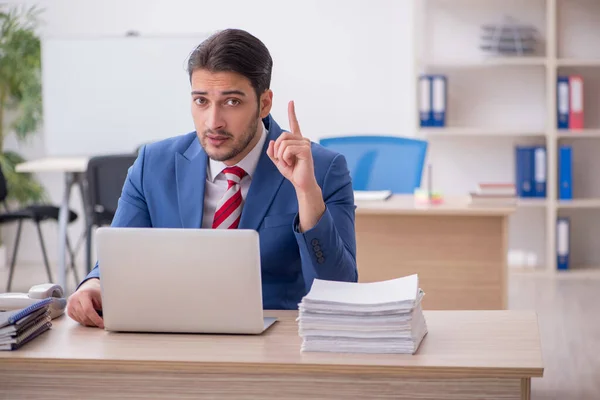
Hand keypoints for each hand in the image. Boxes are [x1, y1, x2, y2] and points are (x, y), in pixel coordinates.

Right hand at [66, 278, 103, 328]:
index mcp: (83, 294)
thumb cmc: (95, 292)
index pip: (88, 310)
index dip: (96, 319)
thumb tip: (112, 315)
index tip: (102, 324)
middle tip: (103, 324)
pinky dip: (86, 322)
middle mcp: (74, 299)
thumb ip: (105, 304)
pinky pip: (78, 321)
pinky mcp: (69, 311)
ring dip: (91, 323)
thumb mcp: (102, 295)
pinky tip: (91, 318)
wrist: (87, 289)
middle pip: (84, 316)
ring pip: (81, 320)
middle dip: (94, 322)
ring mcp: (70, 306)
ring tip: (98, 319)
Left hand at [267, 101, 324, 231]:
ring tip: (288, 163)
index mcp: (296, 141)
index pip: (294, 124)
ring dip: (281, 155)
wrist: (301, 183)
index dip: (292, 112)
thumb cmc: (292, 172)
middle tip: (281, 160)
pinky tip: (291, 164)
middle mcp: (302, 140)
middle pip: (282, 136)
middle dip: (277, 149)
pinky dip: (285, 158)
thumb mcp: (278, 160)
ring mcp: (305, 144)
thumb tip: (272, 141)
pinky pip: (288, 149)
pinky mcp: (306, 150)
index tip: (291, 102)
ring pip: (283, 143)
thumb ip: (273, 151)